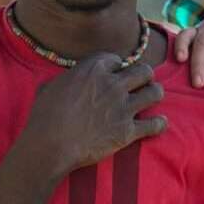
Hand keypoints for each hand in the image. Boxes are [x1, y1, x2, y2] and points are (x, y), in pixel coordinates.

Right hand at [22, 51, 166, 181]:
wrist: (50, 145)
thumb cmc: (44, 116)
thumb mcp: (51, 86)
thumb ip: (67, 79)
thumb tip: (69, 79)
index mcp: (93, 68)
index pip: (117, 59)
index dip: (117, 66)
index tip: (115, 73)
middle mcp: (113, 84)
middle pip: (144, 70)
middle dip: (144, 75)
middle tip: (141, 82)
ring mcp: (123, 107)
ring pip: (155, 92)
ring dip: (155, 93)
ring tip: (152, 96)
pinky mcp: (128, 131)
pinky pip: (154, 124)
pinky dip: (159, 124)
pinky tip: (159, 123)